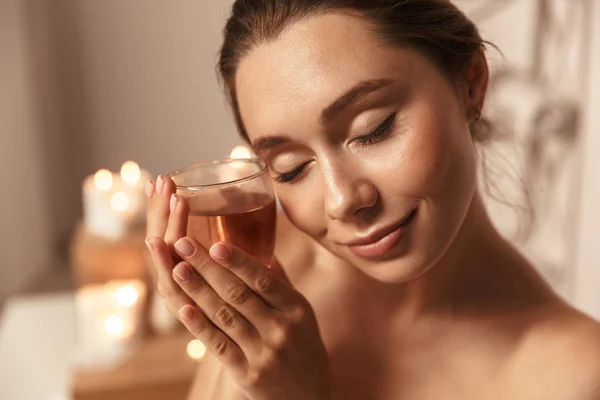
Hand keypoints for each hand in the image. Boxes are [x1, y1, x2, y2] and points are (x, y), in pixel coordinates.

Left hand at [145, 176, 330, 399]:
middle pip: (238, 293)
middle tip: (184, 244)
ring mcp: (264, 353)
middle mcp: (281, 329)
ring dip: (198, 290)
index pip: (263, 280)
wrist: (309, 398)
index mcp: (296, 308)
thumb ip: (280, 284)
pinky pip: (219, 346)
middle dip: (208, 267)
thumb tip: (264, 248)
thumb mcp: (302, 314)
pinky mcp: (248, 375)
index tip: (216, 243)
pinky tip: (184, 309)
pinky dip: (200, 326)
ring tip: (177, 269)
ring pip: (224, 316)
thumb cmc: (303, 347)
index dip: (238, 261)